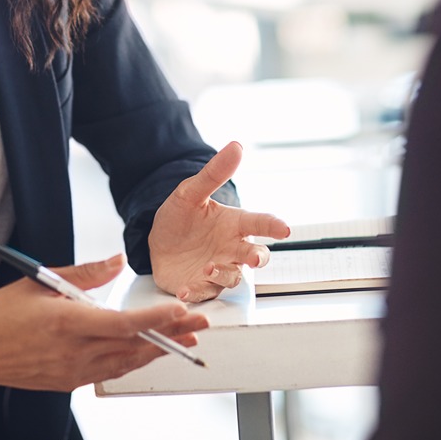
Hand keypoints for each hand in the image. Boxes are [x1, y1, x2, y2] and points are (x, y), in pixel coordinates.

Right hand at [0, 253, 209, 392]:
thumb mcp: (39, 281)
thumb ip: (85, 273)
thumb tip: (118, 260)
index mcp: (65, 323)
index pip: (123, 323)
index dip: (156, 318)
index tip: (181, 309)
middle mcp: (72, 352)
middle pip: (134, 346)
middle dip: (172, 334)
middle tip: (201, 324)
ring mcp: (70, 372)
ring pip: (126, 363)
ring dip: (157, 350)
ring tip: (185, 339)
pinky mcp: (66, 384)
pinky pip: (109, 373)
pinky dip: (132, 362)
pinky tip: (147, 353)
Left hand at [149, 141, 290, 301]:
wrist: (156, 241)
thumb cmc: (180, 216)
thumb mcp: (190, 192)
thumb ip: (214, 173)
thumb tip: (236, 146)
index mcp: (234, 224)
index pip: (260, 223)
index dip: (273, 226)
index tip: (284, 229)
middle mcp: (231, 249)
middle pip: (255, 256)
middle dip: (257, 258)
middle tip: (253, 257)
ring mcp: (218, 270)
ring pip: (232, 277)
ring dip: (222, 274)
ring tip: (207, 266)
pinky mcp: (200, 287)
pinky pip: (203, 293)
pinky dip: (196, 293)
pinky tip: (185, 290)